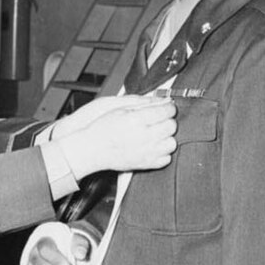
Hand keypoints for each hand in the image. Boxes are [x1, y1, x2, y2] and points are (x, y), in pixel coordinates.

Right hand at [56, 98, 176, 180]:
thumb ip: (144, 103)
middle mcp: (143, 136)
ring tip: (157, 134)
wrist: (92, 150)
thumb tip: (163, 100)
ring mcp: (146, 152)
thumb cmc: (102, 129)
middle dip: (168, 121)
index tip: (166, 107)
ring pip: (172, 143)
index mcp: (136, 119)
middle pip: (171, 126)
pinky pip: (166, 159)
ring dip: (167, 137)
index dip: (169, 107)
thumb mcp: (120, 108)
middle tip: (159, 120)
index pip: (166, 111)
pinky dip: (163, 152)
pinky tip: (154, 146)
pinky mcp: (146, 164)